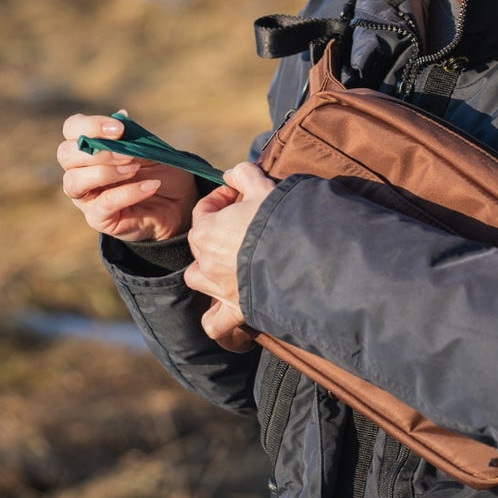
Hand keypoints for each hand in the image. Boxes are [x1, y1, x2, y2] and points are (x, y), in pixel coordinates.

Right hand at [58, 112, 197, 241]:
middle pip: (66, 154)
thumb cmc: (157, 169)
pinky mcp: (98, 218)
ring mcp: (85, 196)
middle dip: (97, 151)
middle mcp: (78, 170)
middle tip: (127, 153)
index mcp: (86, 147)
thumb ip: (131, 135)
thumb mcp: (147, 147)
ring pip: (74, 181)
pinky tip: (150, 185)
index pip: (72, 128)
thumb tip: (121, 115)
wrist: (176, 202)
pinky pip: (104, 204)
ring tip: (135, 168)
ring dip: (105, 172)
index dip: (90, 125)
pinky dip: (128, 192)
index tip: (119, 128)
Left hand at [184, 161, 274, 350]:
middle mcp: (206, 263)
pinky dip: (216, 319)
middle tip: (243, 223)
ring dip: (208, 272)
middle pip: (200, 244)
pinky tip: (227, 310)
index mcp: (206, 231)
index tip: (237, 194)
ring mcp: (219, 289)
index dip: (219, 198)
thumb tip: (232, 174)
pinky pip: (214, 323)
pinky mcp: (236, 310)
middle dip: (217, 231)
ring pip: (199, 280)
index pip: (203, 211)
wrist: (299, 255)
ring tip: (229, 264)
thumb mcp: (261, 185)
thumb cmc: (276, 217)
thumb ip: (243, 174)